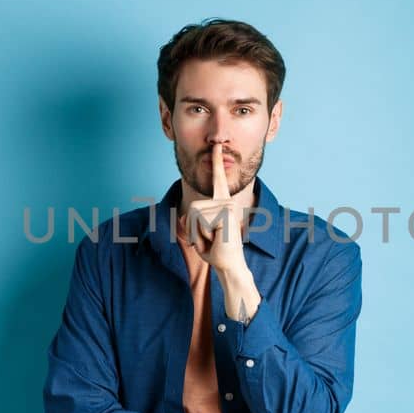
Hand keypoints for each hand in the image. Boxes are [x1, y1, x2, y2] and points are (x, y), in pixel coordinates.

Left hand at [185, 144, 247, 274]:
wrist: (229, 265)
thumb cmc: (215, 251)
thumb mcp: (199, 234)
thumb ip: (190, 223)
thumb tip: (184, 217)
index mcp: (222, 204)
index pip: (218, 181)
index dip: (217, 163)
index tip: (216, 147)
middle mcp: (226, 202)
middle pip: (193, 207)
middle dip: (194, 227)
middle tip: (210, 238)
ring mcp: (228, 206)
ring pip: (195, 214)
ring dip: (199, 232)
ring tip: (214, 239)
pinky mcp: (226, 212)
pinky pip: (201, 220)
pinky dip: (202, 234)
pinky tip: (216, 239)